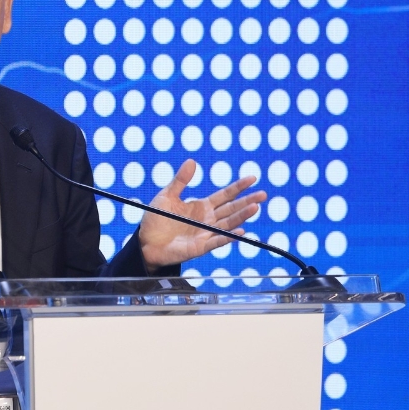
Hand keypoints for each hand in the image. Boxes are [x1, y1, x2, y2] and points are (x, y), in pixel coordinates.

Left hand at [137, 159, 266, 270]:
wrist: (145, 241)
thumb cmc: (156, 219)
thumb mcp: (167, 195)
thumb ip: (180, 180)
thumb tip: (192, 162)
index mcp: (202, 206)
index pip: (225, 195)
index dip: (238, 187)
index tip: (252, 178)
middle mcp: (207, 220)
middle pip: (231, 209)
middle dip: (247, 201)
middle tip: (263, 194)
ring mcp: (205, 233)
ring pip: (228, 224)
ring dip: (242, 216)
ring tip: (255, 208)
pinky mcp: (200, 247)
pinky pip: (216, 241)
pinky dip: (227, 237)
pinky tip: (240, 231)